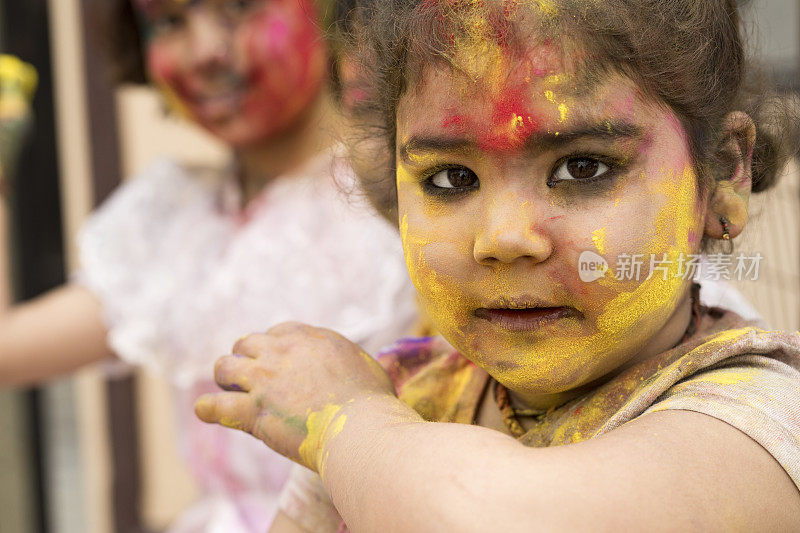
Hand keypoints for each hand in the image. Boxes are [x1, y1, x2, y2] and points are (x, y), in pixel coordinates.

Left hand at [195, 322, 397, 472]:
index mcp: (310, 337)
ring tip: (230, 392)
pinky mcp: (253, 411)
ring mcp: (264, 380)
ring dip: (226, 379)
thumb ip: (349, 361)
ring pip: (224, 367)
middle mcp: (283, 351)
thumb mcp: (365, 365)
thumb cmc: (372, 403)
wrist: (361, 427)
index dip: (274, 347)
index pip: (278, 332)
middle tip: (251, 378)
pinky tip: (206, 411)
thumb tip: (359, 367)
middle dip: (246, 359)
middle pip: (247, 343)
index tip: (277, 362)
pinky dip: (208, 408)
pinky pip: (216, 406)